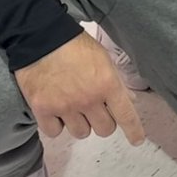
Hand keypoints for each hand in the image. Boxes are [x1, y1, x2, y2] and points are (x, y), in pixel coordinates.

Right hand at [14, 31, 144, 145]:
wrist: (40, 37)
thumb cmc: (74, 44)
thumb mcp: (103, 58)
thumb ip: (115, 81)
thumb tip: (128, 101)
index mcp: (107, 84)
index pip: (126, 115)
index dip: (134, 131)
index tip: (136, 140)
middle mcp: (88, 99)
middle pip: (105, 129)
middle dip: (103, 121)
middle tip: (95, 109)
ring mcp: (65, 107)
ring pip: (81, 133)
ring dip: (80, 123)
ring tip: (73, 106)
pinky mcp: (43, 110)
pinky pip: (55, 132)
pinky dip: (56, 124)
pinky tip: (55, 110)